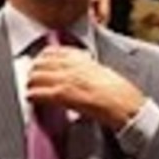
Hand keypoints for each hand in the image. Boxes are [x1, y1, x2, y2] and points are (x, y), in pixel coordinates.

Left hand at [27, 46, 144, 130]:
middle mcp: (71, 66)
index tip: (38, 65)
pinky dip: (32, 95)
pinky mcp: (63, 95)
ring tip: (31, 89)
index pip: (50, 52)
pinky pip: (38, 93)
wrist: (128, 107)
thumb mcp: (100, 70)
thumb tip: (69, 71)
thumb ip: (83, 67)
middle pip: (39, 63)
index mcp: (81, 58)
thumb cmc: (119, 92)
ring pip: (35, 77)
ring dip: (30, 83)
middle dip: (32, 71)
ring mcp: (66, 79)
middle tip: (32, 79)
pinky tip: (32, 99)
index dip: (40, 59)